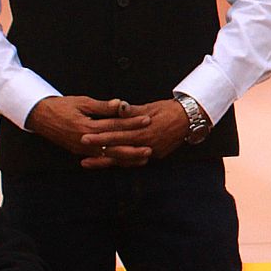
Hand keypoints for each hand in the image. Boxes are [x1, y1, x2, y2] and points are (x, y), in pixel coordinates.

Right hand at [25, 95, 152, 166]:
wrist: (39, 116)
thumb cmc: (62, 106)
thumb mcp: (83, 102)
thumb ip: (103, 106)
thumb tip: (122, 104)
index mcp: (86, 127)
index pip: (114, 125)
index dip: (132, 122)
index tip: (147, 120)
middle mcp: (85, 141)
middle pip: (114, 146)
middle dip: (133, 148)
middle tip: (150, 148)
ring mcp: (82, 149)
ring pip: (108, 156)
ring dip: (126, 158)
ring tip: (143, 159)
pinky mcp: (80, 152)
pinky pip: (99, 159)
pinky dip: (113, 161)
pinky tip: (125, 162)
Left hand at [76, 98, 191, 167]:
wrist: (189, 119)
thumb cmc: (168, 110)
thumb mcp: (150, 107)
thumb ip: (131, 111)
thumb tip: (117, 107)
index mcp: (143, 131)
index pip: (117, 134)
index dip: (100, 136)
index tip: (84, 136)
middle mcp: (146, 144)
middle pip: (117, 149)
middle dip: (97, 150)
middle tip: (80, 149)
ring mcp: (151, 152)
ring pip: (123, 159)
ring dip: (104, 161)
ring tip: (87, 162)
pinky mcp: (155, 156)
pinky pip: (134, 161)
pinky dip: (120, 162)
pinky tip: (108, 163)